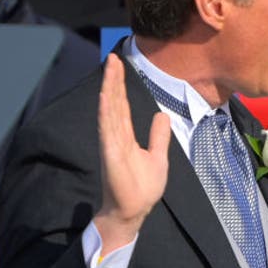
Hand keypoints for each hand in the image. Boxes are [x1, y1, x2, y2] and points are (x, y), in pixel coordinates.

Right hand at [92, 54, 171, 253]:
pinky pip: (107, 128)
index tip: (120, 65)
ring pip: (110, 110)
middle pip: (114, 103)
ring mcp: (111, 143)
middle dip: (114, 80)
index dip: (121, 86)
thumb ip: (158, 137)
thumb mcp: (157, 157)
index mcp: (125, 136)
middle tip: (113, 57)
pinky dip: (106, 110)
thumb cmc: (142, 187)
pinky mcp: (110, 153)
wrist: (134, 210)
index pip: (123, 106)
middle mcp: (115, 136)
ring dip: (110, 88)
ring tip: (111, 67)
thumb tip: (162, 116)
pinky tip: (105, 95)